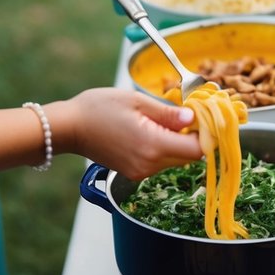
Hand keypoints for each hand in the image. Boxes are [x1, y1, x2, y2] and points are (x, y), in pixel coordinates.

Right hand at [55, 88, 203, 179]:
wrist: (68, 128)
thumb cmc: (98, 108)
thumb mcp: (137, 102)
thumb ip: (168, 113)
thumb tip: (194, 118)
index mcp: (152, 145)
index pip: (197, 149)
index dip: (206, 134)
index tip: (203, 117)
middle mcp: (149, 164)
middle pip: (189, 157)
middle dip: (194, 137)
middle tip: (188, 114)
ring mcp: (141, 171)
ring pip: (176, 159)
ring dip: (179, 142)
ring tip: (167, 120)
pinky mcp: (134, 172)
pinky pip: (160, 162)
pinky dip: (164, 148)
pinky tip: (153, 130)